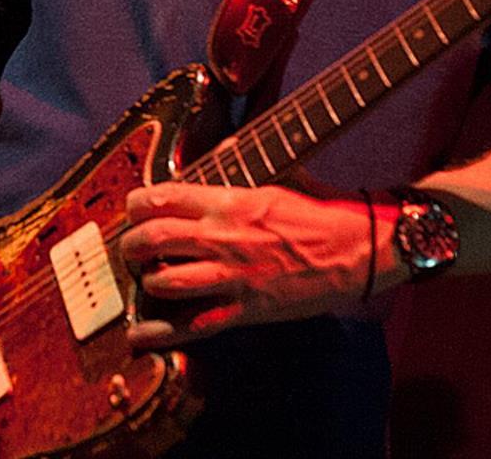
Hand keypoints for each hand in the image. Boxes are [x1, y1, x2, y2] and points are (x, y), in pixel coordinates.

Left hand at [119, 182, 380, 347]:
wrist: (358, 250)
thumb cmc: (321, 211)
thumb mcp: (279, 177)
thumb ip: (244, 171)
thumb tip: (222, 156)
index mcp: (229, 201)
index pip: (162, 197)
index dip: (137, 204)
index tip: (135, 209)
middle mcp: (223, 238)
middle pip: (153, 239)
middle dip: (132, 245)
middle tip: (133, 248)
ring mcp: (232, 276)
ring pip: (164, 281)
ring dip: (146, 281)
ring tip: (147, 279)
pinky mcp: (244, 309)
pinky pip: (192, 325)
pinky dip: (160, 334)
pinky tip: (138, 335)